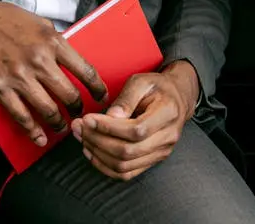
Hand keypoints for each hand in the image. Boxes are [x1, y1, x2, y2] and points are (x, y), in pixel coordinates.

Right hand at [0, 0, 107, 146]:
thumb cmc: (5, 18)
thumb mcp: (41, 23)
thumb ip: (57, 42)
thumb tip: (72, 61)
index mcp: (53, 42)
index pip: (86, 71)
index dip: (98, 89)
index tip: (101, 97)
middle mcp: (39, 61)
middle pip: (70, 95)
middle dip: (79, 109)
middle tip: (80, 114)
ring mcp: (19, 77)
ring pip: (48, 110)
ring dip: (59, 123)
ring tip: (63, 127)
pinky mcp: (0, 89)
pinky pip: (21, 116)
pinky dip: (33, 131)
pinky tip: (40, 137)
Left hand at [71, 60, 199, 180]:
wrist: (176, 99)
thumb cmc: (156, 87)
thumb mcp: (141, 81)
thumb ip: (126, 98)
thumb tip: (110, 117)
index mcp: (168, 113)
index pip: (135, 130)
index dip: (107, 128)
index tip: (87, 119)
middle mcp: (168, 137)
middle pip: (127, 151)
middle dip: (97, 140)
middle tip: (78, 127)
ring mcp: (161, 152)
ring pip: (124, 165)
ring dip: (97, 154)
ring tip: (81, 137)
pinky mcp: (153, 160)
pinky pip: (126, 173)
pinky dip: (105, 166)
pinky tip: (91, 152)